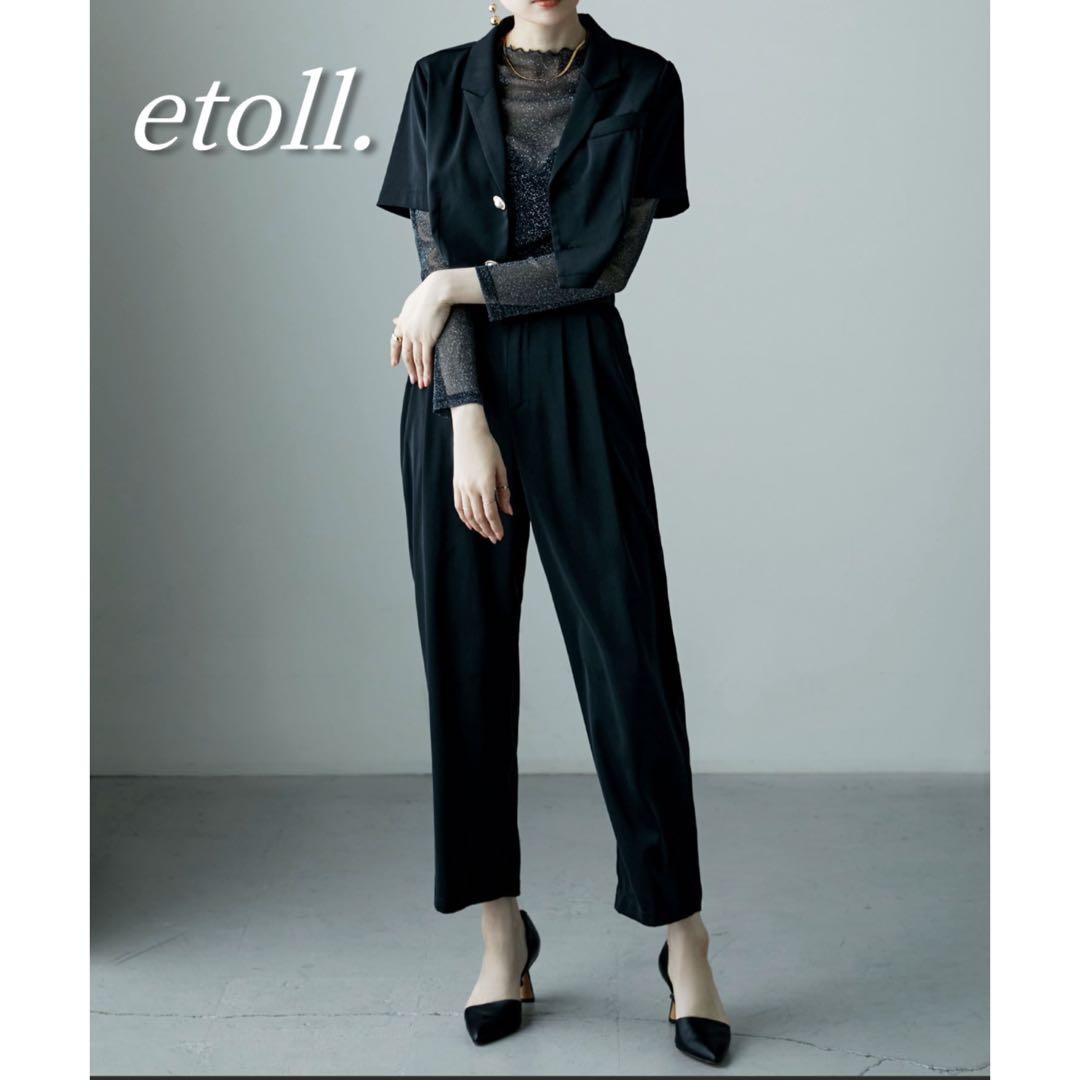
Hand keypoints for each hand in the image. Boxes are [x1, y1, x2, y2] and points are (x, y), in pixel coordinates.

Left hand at [390, 270, 450, 388]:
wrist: (437, 291)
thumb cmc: (427, 293)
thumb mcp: (411, 304)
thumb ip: (404, 316)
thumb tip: (394, 320)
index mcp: (402, 322)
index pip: (395, 341)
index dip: (394, 354)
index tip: (393, 364)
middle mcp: (407, 331)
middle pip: (406, 355)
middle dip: (409, 369)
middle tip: (413, 380)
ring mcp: (416, 336)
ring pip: (416, 360)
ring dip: (418, 374)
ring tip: (421, 384)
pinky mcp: (427, 339)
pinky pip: (426, 359)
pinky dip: (426, 371)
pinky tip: (427, 379)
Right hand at [451, 405, 512, 542]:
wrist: (469, 434)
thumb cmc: (488, 448)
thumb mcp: (501, 469)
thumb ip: (504, 492)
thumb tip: (508, 511)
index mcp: (485, 484)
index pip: (491, 513)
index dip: (496, 526)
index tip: (500, 536)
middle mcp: (471, 488)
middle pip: (479, 516)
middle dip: (487, 530)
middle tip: (494, 538)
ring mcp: (461, 486)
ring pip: (468, 513)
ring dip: (476, 526)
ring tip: (484, 533)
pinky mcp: (456, 484)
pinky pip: (459, 505)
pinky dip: (464, 517)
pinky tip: (470, 523)